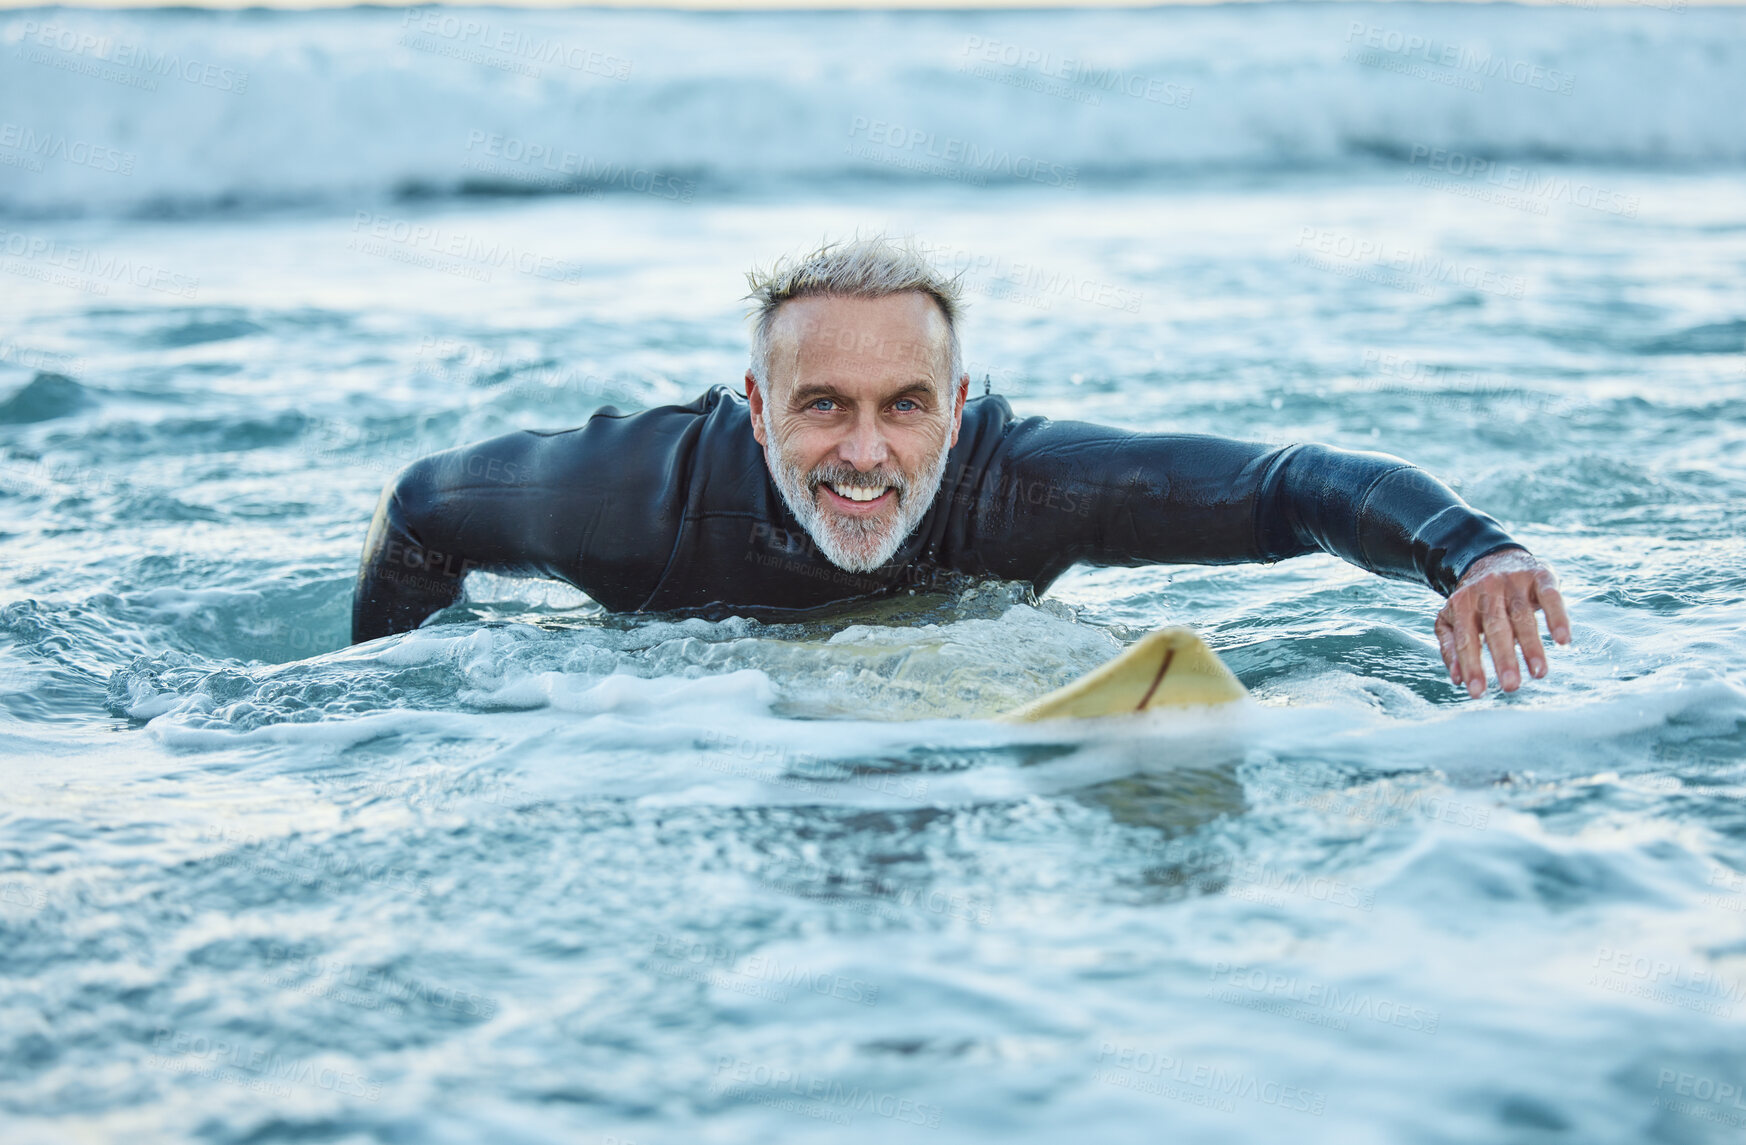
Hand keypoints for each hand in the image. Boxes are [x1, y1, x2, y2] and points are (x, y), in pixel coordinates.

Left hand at [1435, 548, 1570, 698]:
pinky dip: (1557, 617)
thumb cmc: (1474, 601)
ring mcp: (1513, 581)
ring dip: (1532, 646)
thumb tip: (1457, 679)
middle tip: (1511, 687)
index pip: (1466, 639)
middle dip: (1503, 659)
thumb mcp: (1453, 619)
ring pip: (1523, 616)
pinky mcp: (1540, 575)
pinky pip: (1550, 596)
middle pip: (1496, 628)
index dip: (1471, 666)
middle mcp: (1487, 590)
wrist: (1494, 557)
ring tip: (1539, 673)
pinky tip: (1563, 639)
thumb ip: (1452, 647)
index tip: (1479, 692)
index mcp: (1462, 603)